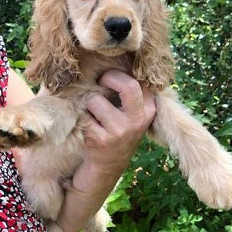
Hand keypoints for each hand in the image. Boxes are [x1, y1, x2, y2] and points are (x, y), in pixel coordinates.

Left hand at [57, 70, 155, 231]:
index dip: (120, 74)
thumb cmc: (115, 135)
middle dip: (109, 78)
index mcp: (149, 111)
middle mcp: (139, 120)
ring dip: (89, 105)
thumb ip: (130, 95)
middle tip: (100, 80)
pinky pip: (84, 116)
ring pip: (97, 100)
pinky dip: (82, 121)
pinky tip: (89, 131)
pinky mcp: (102, 140)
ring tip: (94, 117)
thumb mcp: (131, 116)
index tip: (109, 77)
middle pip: (127, 85)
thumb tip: (117, 61)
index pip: (139, 81)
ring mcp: (121, 131)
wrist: (106, 169)